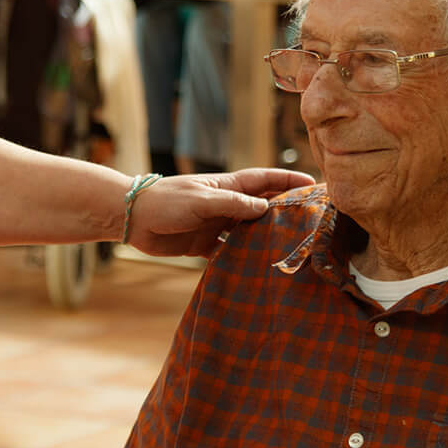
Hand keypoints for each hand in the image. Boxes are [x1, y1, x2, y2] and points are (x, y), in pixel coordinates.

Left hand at [125, 168, 313, 256]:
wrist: (133, 218)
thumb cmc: (165, 201)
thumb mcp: (202, 200)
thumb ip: (233, 205)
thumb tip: (266, 209)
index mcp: (227, 186)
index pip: (265, 180)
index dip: (289, 181)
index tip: (314, 184)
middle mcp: (226, 204)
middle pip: (263, 205)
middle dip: (287, 209)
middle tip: (313, 219)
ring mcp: (217, 224)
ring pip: (250, 230)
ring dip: (268, 236)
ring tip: (293, 246)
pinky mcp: (205, 243)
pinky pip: (232, 250)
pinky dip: (245, 257)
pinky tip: (260, 267)